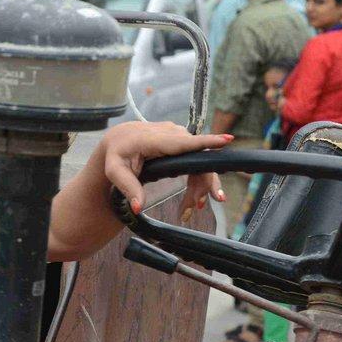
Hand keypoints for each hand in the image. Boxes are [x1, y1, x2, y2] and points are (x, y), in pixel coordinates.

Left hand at [99, 121, 228, 221]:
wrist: (119, 140)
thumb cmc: (116, 154)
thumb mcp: (115, 172)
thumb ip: (128, 188)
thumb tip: (138, 208)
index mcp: (152, 139)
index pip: (183, 142)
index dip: (206, 142)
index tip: (226, 140)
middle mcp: (169, 133)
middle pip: (197, 158)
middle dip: (203, 184)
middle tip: (198, 206)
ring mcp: (177, 134)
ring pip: (199, 160)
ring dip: (200, 185)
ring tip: (192, 207)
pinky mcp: (181, 139)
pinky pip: (196, 158)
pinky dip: (197, 179)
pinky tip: (195, 197)